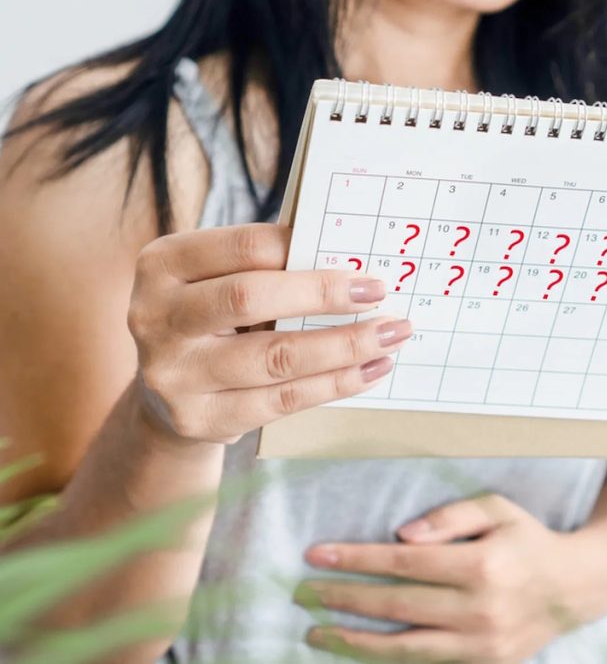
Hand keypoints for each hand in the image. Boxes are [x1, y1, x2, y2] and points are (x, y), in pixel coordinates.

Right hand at [127, 223, 410, 444]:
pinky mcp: (200, 419)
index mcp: (163, 264)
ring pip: (274, 357)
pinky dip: (335, 383)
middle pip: (250, 298)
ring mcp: (174, 373)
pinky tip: (370, 370)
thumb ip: (268, 265)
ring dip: (344, 346)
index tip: (354, 257)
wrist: (167, 395)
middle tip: (378, 294)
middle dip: (324, 295)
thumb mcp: (219, 280)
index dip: (300, 248)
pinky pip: (282, 400)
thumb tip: (352, 258)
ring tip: (390, 335)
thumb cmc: (213, 320)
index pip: (240, 247)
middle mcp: (156, 317)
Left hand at [297, 494, 606, 663]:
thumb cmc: (527, 540)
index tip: (317, 555)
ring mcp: (481, 644)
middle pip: (396, 605)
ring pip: (404, 647)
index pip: (403, 562)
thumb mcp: (496, 510)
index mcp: (482, 565)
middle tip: (303, 592)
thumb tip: (401, 535)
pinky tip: (357, 647)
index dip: (356, 559)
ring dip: (353, 640)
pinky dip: (386, 658)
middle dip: (343, 598)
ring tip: (316, 631)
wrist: (575, 587)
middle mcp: (480, 609)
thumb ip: (449, 517)